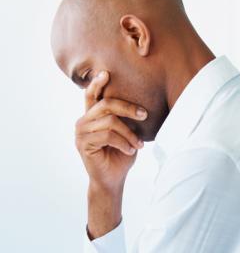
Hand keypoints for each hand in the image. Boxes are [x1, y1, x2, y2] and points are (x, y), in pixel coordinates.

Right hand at [74, 70, 146, 237]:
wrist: (113, 179)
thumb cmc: (121, 155)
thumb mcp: (127, 133)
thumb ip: (125, 119)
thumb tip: (143, 106)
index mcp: (93, 116)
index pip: (92, 95)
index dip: (97, 83)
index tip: (107, 73)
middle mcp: (84, 121)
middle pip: (106, 104)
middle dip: (128, 108)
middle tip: (145, 115)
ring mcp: (81, 132)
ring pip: (110, 121)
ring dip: (129, 133)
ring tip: (138, 144)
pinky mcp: (84, 144)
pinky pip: (107, 136)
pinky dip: (124, 142)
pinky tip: (131, 150)